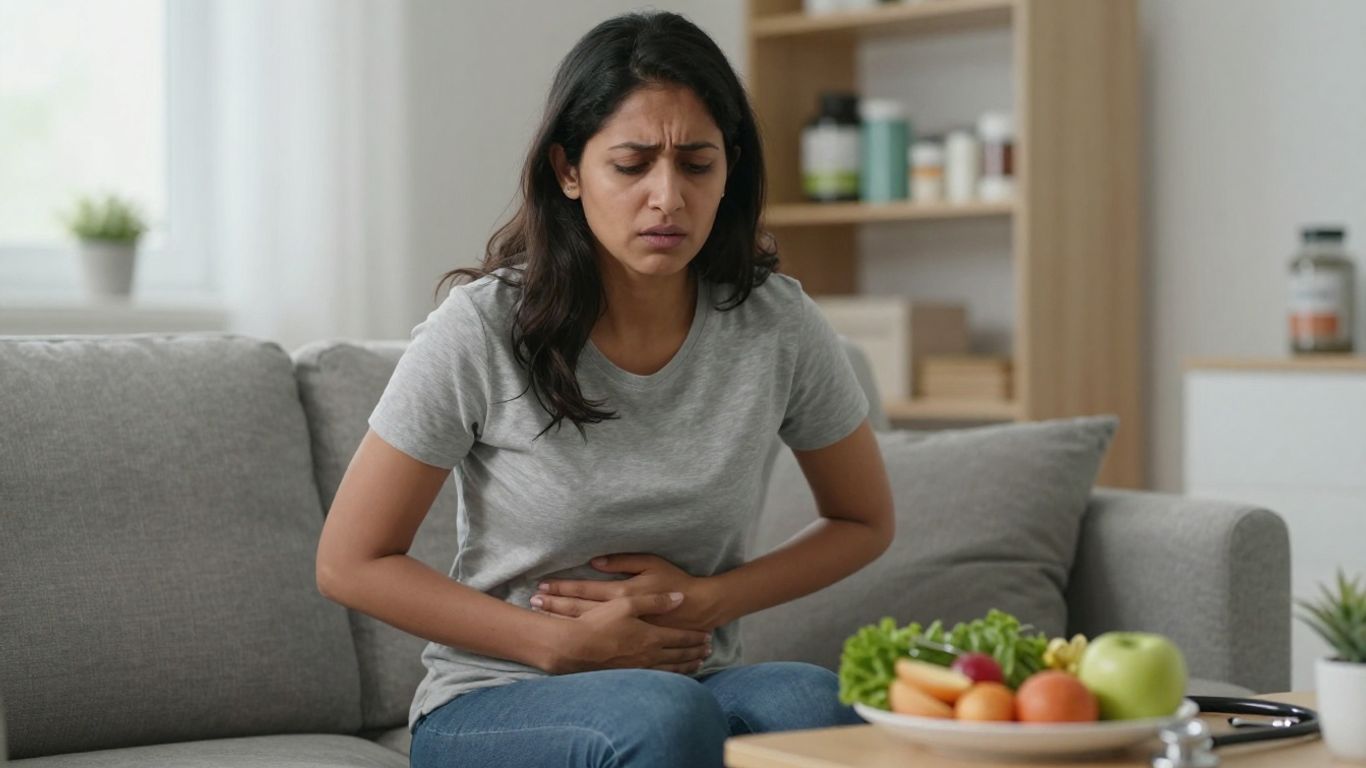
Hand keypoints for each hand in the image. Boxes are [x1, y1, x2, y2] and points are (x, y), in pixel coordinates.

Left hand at [533, 553, 723, 631]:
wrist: (697, 609)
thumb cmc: (674, 582)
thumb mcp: (650, 564)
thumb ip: (622, 561)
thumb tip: (595, 561)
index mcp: (622, 593)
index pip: (585, 590)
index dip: (562, 588)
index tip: (542, 586)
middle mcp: (619, 613)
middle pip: (579, 610)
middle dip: (554, 606)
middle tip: (532, 602)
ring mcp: (623, 630)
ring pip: (585, 626)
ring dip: (561, 621)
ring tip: (540, 618)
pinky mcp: (628, 641)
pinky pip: (599, 640)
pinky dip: (579, 636)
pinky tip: (564, 637)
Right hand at [545, 592, 711, 675]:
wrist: (576, 648)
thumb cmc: (600, 623)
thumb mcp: (627, 603)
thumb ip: (655, 601)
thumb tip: (680, 598)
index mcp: (652, 636)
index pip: (681, 638)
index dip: (696, 637)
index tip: (708, 635)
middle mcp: (650, 654)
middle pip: (679, 655)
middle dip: (695, 652)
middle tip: (708, 650)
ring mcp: (640, 667)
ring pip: (670, 668)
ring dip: (686, 665)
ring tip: (698, 664)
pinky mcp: (629, 675)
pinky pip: (657, 677)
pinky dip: (670, 676)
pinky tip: (672, 675)